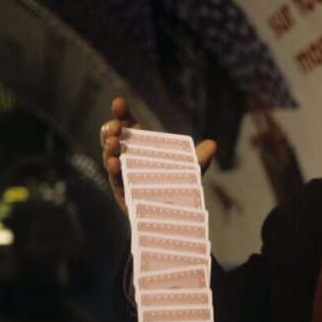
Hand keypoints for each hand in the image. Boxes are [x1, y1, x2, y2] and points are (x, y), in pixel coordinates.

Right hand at [99, 97, 217, 216]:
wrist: (175, 219)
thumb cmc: (178, 189)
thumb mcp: (190, 171)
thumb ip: (200, 159)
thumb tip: (213, 145)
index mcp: (141, 147)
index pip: (127, 125)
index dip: (121, 113)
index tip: (119, 102)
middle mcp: (128, 158)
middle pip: (112, 138)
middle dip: (109, 129)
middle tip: (114, 126)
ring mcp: (123, 174)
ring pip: (109, 157)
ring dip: (108, 148)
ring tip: (113, 142)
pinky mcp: (122, 192)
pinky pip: (114, 179)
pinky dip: (113, 170)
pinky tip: (115, 163)